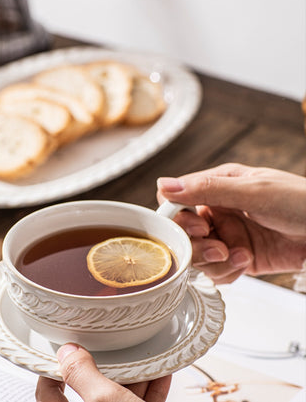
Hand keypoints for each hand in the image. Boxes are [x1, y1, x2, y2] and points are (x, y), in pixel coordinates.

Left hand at [35, 343, 171, 401]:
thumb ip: (82, 375)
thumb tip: (67, 353)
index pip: (48, 392)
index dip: (56, 367)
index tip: (69, 349)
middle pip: (90, 392)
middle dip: (106, 369)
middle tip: (111, 351)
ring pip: (118, 399)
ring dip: (132, 378)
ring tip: (140, 359)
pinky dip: (149, 391)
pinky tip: (159, 374)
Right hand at [157, 163, 305, 282]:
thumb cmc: (300, 201)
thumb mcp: (253, 191)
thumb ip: (207, 189)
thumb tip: (165, 184)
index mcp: (216, 186)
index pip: (175, 200)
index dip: (177, 216)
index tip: (197, 226)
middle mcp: (217, 211)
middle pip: (181, 232)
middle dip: (196, 244)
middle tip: (218, 246)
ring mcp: (227, 235)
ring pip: (196, 255)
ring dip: (214, 260)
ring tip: (238, 254)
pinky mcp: (237, 258)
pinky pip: (215, 271)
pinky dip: (227, 272)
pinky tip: (246, 261)